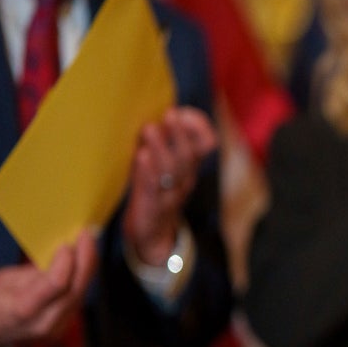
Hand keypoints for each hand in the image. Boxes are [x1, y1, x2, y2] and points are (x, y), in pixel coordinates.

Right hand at [0, 229, 97, 346]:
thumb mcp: (5, 278)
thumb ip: (37, 271)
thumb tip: (65, 251)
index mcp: (23, 310)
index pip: (57, 284)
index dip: (67, 260)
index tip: (68, 241)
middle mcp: (43, 323)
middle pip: (75, 289)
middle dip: (85, 259)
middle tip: (87, 234)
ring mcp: (55, 329)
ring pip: (80, 293)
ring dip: (86, 266)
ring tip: (86, 243)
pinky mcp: (62, 327)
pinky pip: (77, 298)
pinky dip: (81, 277)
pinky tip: (82, 260)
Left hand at [122, 107, 216, 264]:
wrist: (152, 235)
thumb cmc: (154, 191)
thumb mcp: (163, 165)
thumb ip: (162, 141)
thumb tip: (156, 111)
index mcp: (189, 167)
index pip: (207, 143)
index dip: (199, 126)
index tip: (183, 112)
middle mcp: (184, 179)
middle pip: (188, 155)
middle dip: (180, 133)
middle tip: (170, 113)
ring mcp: (169, 194)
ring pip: (171, 171)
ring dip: (161, 147)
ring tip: (149, 129)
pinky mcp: (151, 208)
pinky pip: (152, 189)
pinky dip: (147, 172)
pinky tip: (141, 156)